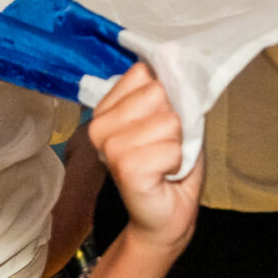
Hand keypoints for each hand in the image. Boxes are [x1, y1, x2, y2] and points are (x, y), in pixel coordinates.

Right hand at [91, 64, 200, 257]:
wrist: (166, 217)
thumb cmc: (170, 168)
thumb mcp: (173, 121)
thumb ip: (169, 93)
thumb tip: (175, 60)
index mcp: (107, 108)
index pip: (142, 73)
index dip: (163, 97)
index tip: (158, 123)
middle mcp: (100, 124)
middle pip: (156, 92)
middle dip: (173, 122)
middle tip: (163, 147)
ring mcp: (109, 146)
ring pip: (167, 120)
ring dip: (176, 144)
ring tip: (163, 162)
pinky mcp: (125, 168)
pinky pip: (171, 148)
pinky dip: (176, 162)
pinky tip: (163, 175)